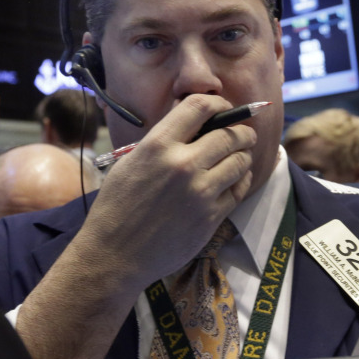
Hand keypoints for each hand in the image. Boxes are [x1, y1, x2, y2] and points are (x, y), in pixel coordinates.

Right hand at [15, 94, 255, 358]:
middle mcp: (182, 164)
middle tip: (243, 134)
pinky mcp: (211, 216)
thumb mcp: (130, 163)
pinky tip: (234, 180)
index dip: (219, 103)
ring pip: (241, 161)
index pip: (200, 106)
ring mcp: (200, 192)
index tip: (224, 108)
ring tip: (240, 157)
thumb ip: (161, 143)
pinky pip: (238, 190)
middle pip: (230, 134)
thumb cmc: (117, 208)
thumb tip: (193, 126)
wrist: (115, 255)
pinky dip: (240, 182)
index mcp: (158, 145)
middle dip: (242, 131)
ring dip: (244, 156)